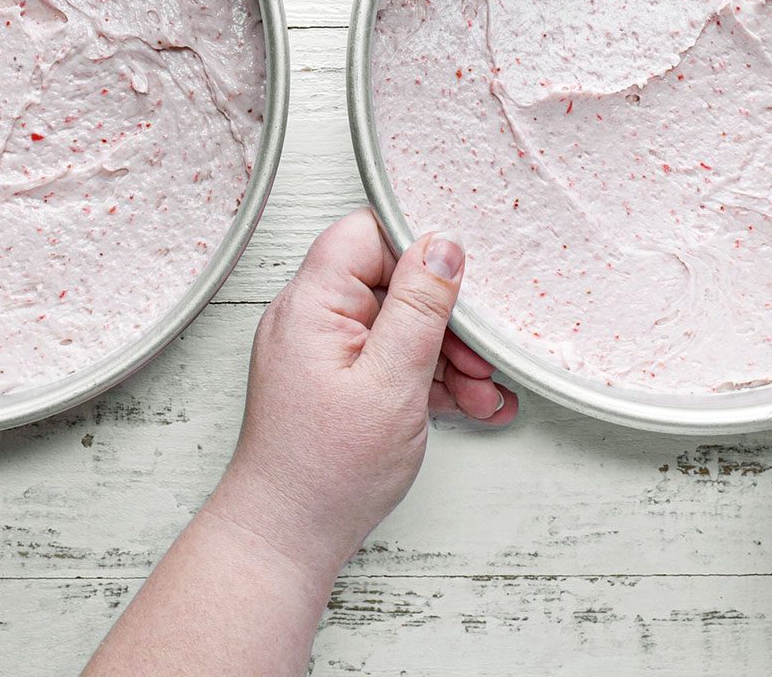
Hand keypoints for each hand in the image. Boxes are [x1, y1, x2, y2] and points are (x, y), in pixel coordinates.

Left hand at [211, 208, 518, 574]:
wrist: (287, 537)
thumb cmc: (326, 470)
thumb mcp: (392, 380)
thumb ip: (420, 308)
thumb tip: (443, 246)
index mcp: (312, 304)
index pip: (365, 235)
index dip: (418, 252)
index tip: (462, 283)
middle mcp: (310, 319)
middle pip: (391, 284)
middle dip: (446, 322)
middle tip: (483, 361)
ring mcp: (323, 351)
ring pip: (398, 327)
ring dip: (448, 358)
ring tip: (484, 396)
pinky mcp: (336, 381)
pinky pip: (389, 360)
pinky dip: (428, 380)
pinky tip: (467, 405)